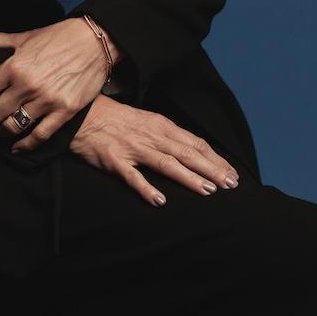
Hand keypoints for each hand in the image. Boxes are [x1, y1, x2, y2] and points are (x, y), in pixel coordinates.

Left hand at [0, 21, 108, 150]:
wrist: (95, 41)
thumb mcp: (23, 37)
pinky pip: (39, 136)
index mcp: (13, 66)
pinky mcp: (64, 111)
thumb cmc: (58, 37)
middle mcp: (28, 86)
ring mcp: (47, 101)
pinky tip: (17, 146)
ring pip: (12, 127)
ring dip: (0, 132)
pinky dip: (25, 145)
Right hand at [68, 95, 239, 204]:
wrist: (83, 115)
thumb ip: (169, 136)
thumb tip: (193, 151)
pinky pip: (132, 177)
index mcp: (162, 126)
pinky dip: (146, 188)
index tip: (232, 173)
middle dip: (212, 170)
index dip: (216, 159)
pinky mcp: (114, 160)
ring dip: (188, 178)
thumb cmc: (118, 120)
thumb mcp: (148, 122)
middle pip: (187, 154)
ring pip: (167, 164)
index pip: (196, 144)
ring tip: (207, 190)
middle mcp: (152, 136)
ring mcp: (133, 148)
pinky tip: (160, 200)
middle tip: (230, 185)